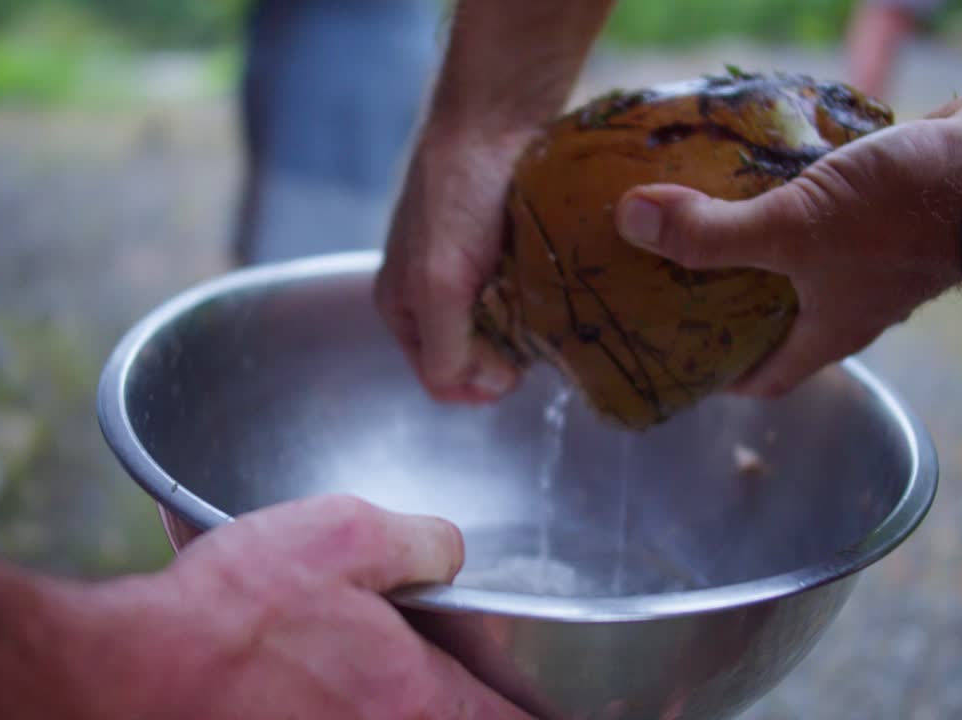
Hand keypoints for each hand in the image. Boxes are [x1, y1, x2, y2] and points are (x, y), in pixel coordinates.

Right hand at [69, 496, 528, 718]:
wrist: (125, 679)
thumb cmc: (229, 614)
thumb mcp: (340, 533)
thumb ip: (419, 543)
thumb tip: (451, 553)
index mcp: (419, 699)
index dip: (528, 710)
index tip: (530, 704)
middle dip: (459, 707)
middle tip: (455, 686)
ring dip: (396, 711)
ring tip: (366, 689)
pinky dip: (343, 716)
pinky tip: (311, 698)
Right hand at [375, 126, 531, 403]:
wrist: (495, 118)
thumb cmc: (458, 194)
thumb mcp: (439, 282)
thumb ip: (445, 346)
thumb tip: (480, 386)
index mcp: (402, 306)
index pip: (440, 379)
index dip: (477, 384)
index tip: (514, 372)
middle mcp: (432, 294)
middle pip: (474, 358)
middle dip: (505, 358)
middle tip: (535, 337)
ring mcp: (471, 272)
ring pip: (505, 330)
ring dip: (528, 332)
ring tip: (548, 312)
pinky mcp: (505, 252)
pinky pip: (526, 297)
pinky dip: (543, 303)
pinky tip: (558, 292)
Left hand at [614, 91, 961, 395]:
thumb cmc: (902, 218)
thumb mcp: (791, 230)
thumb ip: (712, 234)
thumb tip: (630, 223)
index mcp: (829, 332)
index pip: (767, 379)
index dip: (722, 380)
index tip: (680, 364)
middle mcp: (851, 304)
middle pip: (780, 322)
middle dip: (729, 308)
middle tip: (676, 282)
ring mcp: (874, 258)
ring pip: (804, 266)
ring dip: (760, 251)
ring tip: (707, 220)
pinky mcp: (887, 212)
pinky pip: (827, 218)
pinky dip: (793, 204)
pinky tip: (763, 171)